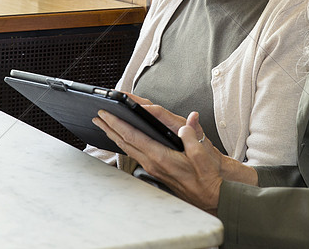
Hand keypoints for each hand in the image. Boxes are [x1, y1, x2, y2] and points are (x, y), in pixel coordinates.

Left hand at [94, 108, 227, 212]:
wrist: (211, 195)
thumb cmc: (208, 175)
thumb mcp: (203, 154)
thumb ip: (193, 137)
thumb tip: (187, 122)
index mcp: (161, 157)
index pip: (133, 137)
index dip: (118, 123)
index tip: (106, 113)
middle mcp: (153, 162)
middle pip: (124, 142)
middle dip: (109, 127)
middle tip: (97, 115)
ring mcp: (152, 167)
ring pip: (127, 148)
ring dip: (114, 135)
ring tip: (103, 125)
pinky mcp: (155, 169)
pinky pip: (134, 152)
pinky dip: (124, 142)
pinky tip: (121, 138)